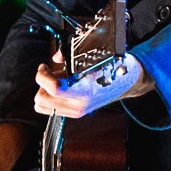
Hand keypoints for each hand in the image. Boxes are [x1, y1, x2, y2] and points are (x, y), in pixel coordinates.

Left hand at [32, 47, 150, 118]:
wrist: (129, 82)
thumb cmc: (114, 67)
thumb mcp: (93, 58)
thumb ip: (69, 57)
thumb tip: (55, 58)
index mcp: (84, 92)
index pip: (54, 89)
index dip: (43, 76)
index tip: (45, 66)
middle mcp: (78, 106)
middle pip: (41, 100)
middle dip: (42, 83)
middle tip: (50, 71)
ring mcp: (76, 111)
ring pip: (42, 106)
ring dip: (45, 90)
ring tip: (57, 79)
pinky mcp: (75, 112)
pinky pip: (51, 108)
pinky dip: (50, 96)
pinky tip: (61, 86)